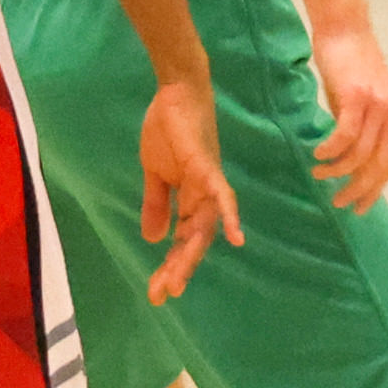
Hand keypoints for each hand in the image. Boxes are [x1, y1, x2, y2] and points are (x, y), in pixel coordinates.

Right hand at [135, 74, 241, 302]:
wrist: (176, 93)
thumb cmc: (168, 129)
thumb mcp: (154, 173)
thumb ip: (156, 204)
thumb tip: (152, 239)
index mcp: (190, 200)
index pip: (182, 241)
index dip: (171, 266)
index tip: (156, 292)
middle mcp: (205, 198)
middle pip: (194, 242)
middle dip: (177, 269)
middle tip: (161, 295)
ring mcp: (209, 184)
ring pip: (204, 228)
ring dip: (191, 254)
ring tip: (176, 280)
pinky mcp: (208, 168)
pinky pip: (223, 196)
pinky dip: (230, 216)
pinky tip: (235, 238)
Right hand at [309, 20, 387, 211]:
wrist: (345, 30)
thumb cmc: (350, 67)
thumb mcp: (365, 104)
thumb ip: (365, 131)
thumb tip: (352, 165)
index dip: (375, 190)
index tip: (359, 207)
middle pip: (377, 166)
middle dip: (356, 189)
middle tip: (337, 201)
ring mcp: (378, 105)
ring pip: (358, 155)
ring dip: (336, 171)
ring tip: (319, 174)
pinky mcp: (356, 97)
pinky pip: (344, 136)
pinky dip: (329, 151)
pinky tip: (317, 155)